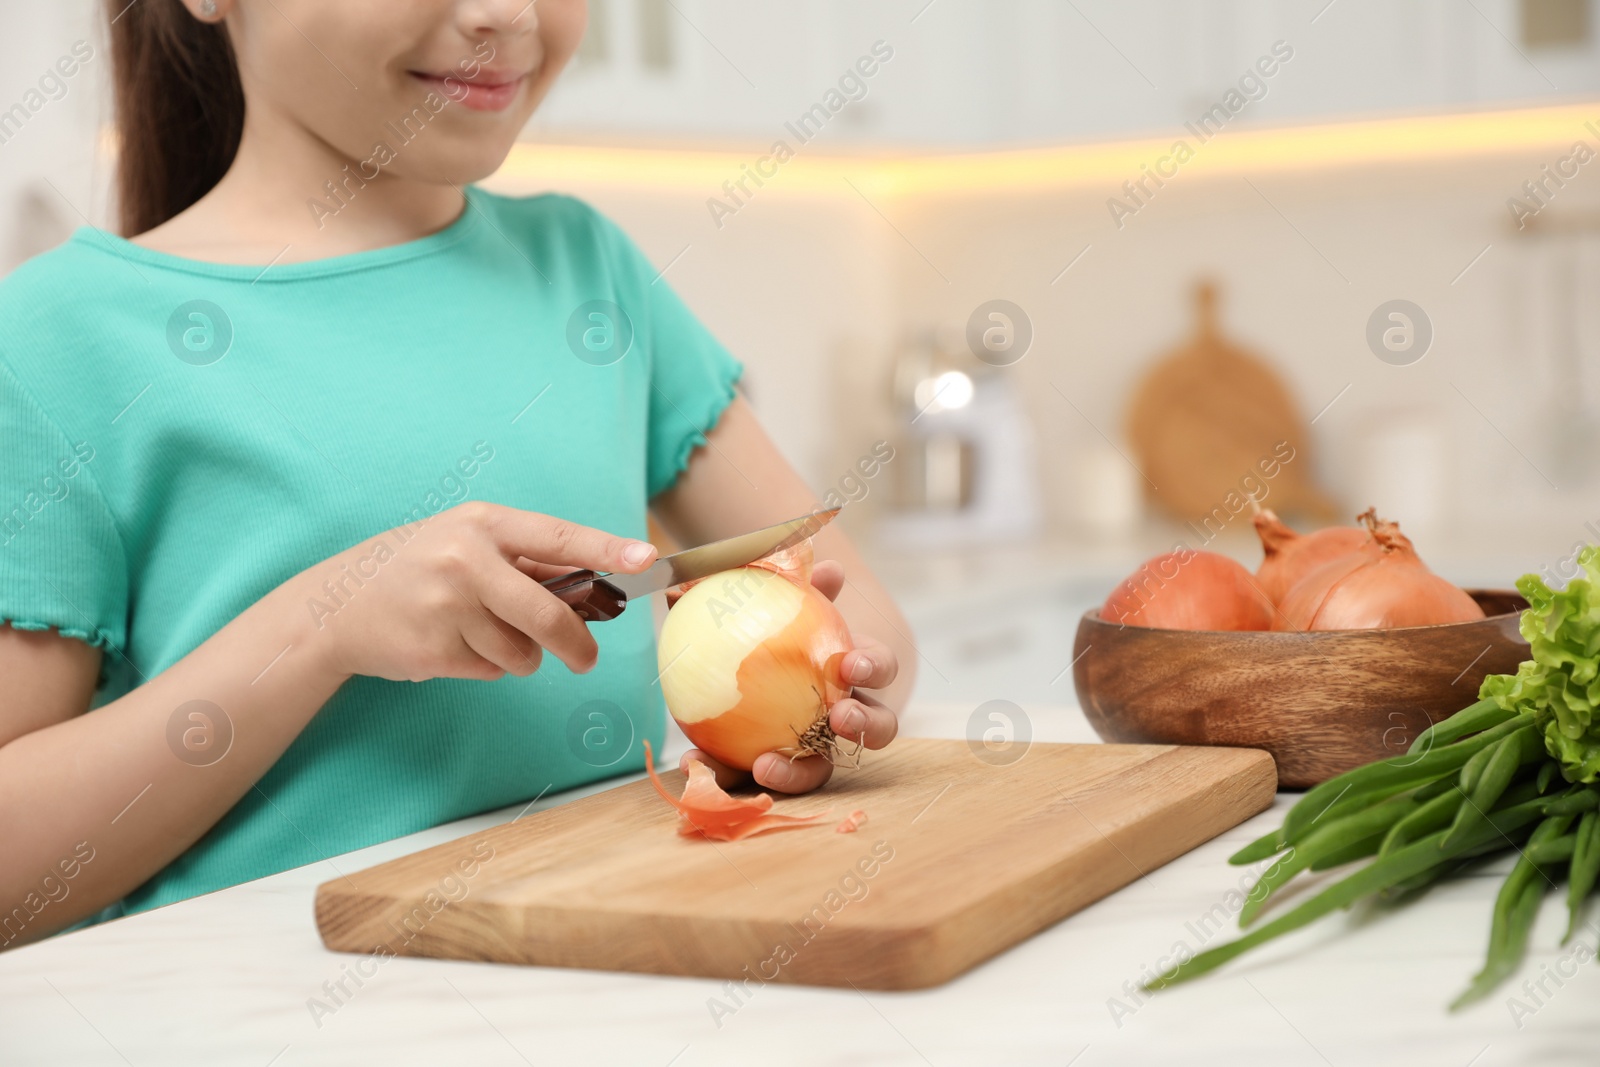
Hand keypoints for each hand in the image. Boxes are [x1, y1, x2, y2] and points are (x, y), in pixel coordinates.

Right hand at [297, 501, 656, 682]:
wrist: (333, 606)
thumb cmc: (414, 569)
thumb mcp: (464, 543)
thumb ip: (525, 561)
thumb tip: (596, 585)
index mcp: (483, 524)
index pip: (558, 537)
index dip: (606, 550)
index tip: (646, 559)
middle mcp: (466, 560)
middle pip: (550, 614)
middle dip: (576, 644)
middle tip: (584, 659)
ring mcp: (447, 605)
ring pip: (523, 652)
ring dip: (517, 655)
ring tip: (477, 633)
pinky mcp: (434, 648)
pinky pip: (490, 670)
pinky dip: (483, 666)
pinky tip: (450, 644)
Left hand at [679, 558, 900, 793]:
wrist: (730, 667)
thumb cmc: (762, 626)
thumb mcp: (764, 603)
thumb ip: (767, 584)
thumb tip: (777, 563)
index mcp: (848, 671)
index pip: (878, 667)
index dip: (874, 667)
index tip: (852, 664)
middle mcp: (841, 715)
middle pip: (875, 727)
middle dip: (867, 724)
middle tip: (840, 717)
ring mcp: (811, 751)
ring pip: (821, 771)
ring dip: (799, 774)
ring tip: (766, 765)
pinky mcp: (770, 771)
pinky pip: (748, 776)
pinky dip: (722, 773)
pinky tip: (689, 762)